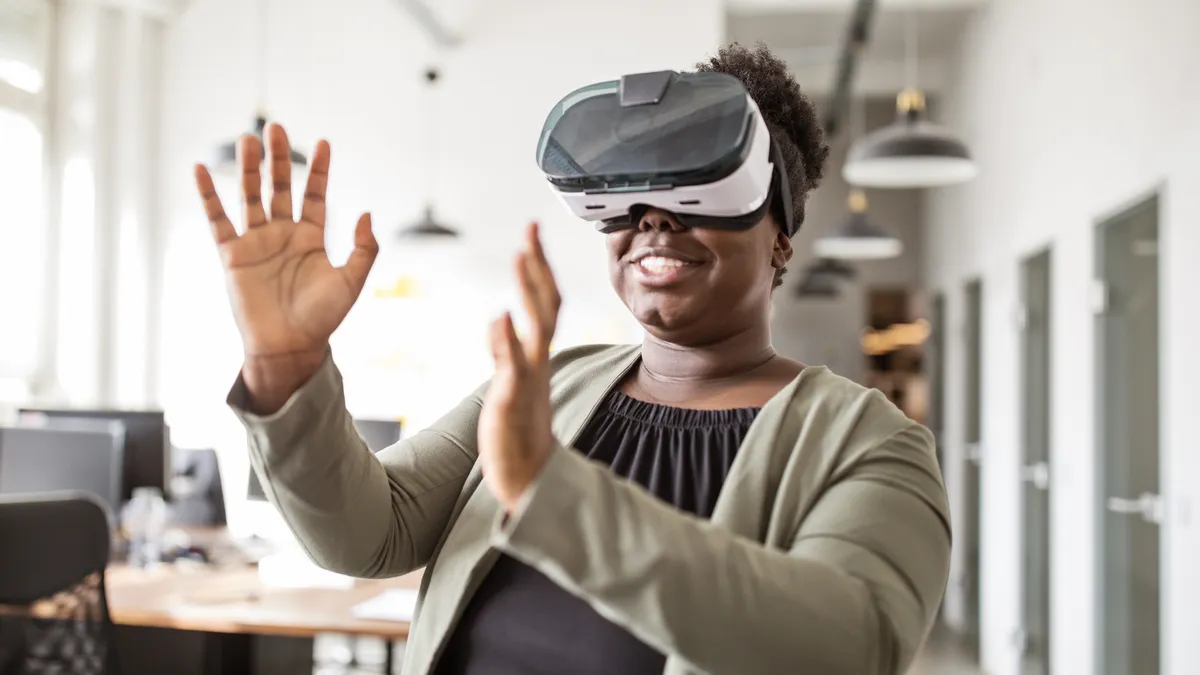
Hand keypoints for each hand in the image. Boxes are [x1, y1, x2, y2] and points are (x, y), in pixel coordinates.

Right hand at [193, 124, 378, 412]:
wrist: (289, 347)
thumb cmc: (322, 319)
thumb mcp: (352, 282)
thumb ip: (364, 248)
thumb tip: (366, 212)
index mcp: (312, 239)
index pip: (315, 195)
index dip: (320, 170)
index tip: (324, 143)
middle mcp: (282, 235)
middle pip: (280, 187)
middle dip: (279, 158)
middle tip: (277, 128)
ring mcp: (256, 243)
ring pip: (251, 196)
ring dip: (249, 168)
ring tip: (249, 138)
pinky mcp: (232, 255)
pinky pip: (217, 219)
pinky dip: (208, 195)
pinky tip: (201, 170)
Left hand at [477, 223, 561, 511]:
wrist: (530, 480)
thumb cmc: (519, 434)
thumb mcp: (510, 384)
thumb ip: (506, 351)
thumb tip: (499, 320)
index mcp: (537, 357)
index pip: (545, 304)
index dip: (539, 269)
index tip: (531, 236)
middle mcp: (537, 363)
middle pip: (546, 306)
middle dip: (538, 267)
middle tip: (531, 230)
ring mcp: (528, 380)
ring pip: (536, 328)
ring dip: (529, 291)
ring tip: (521, 257)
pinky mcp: (513, 402)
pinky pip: (514, 367)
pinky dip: (508, 341)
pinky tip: (502, 315)